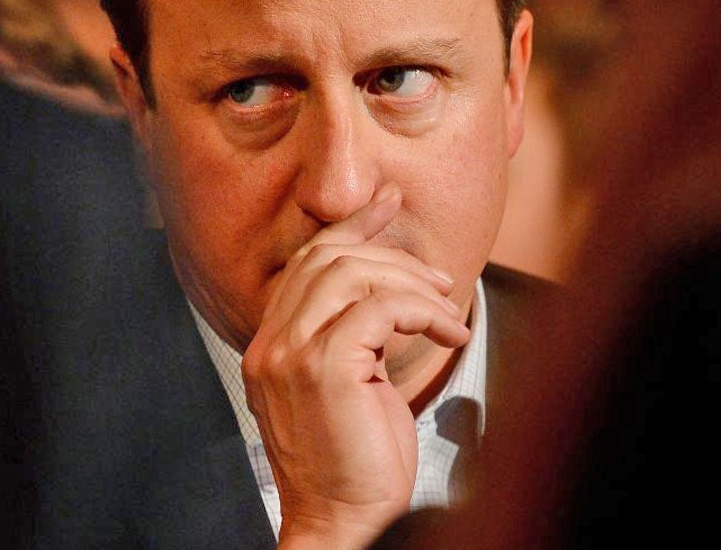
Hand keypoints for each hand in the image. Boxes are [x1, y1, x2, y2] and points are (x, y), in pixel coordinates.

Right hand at [241, 183, 469, 549]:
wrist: (346, 521)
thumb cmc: (355, 458)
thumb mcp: (348, 383)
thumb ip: (350, 333)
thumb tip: (387, 289)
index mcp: (272, 343)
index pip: (307, 262)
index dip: (351, 227)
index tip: (387, 203)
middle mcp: (272, 343)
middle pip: (330, 258)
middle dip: (391, 252)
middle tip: (438, 276)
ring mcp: (291, 354)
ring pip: (353, 274)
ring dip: (412, 283)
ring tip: (446, 309)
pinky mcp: (325, 367)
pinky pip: (381, 308)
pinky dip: (424, 312)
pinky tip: (448, 334)